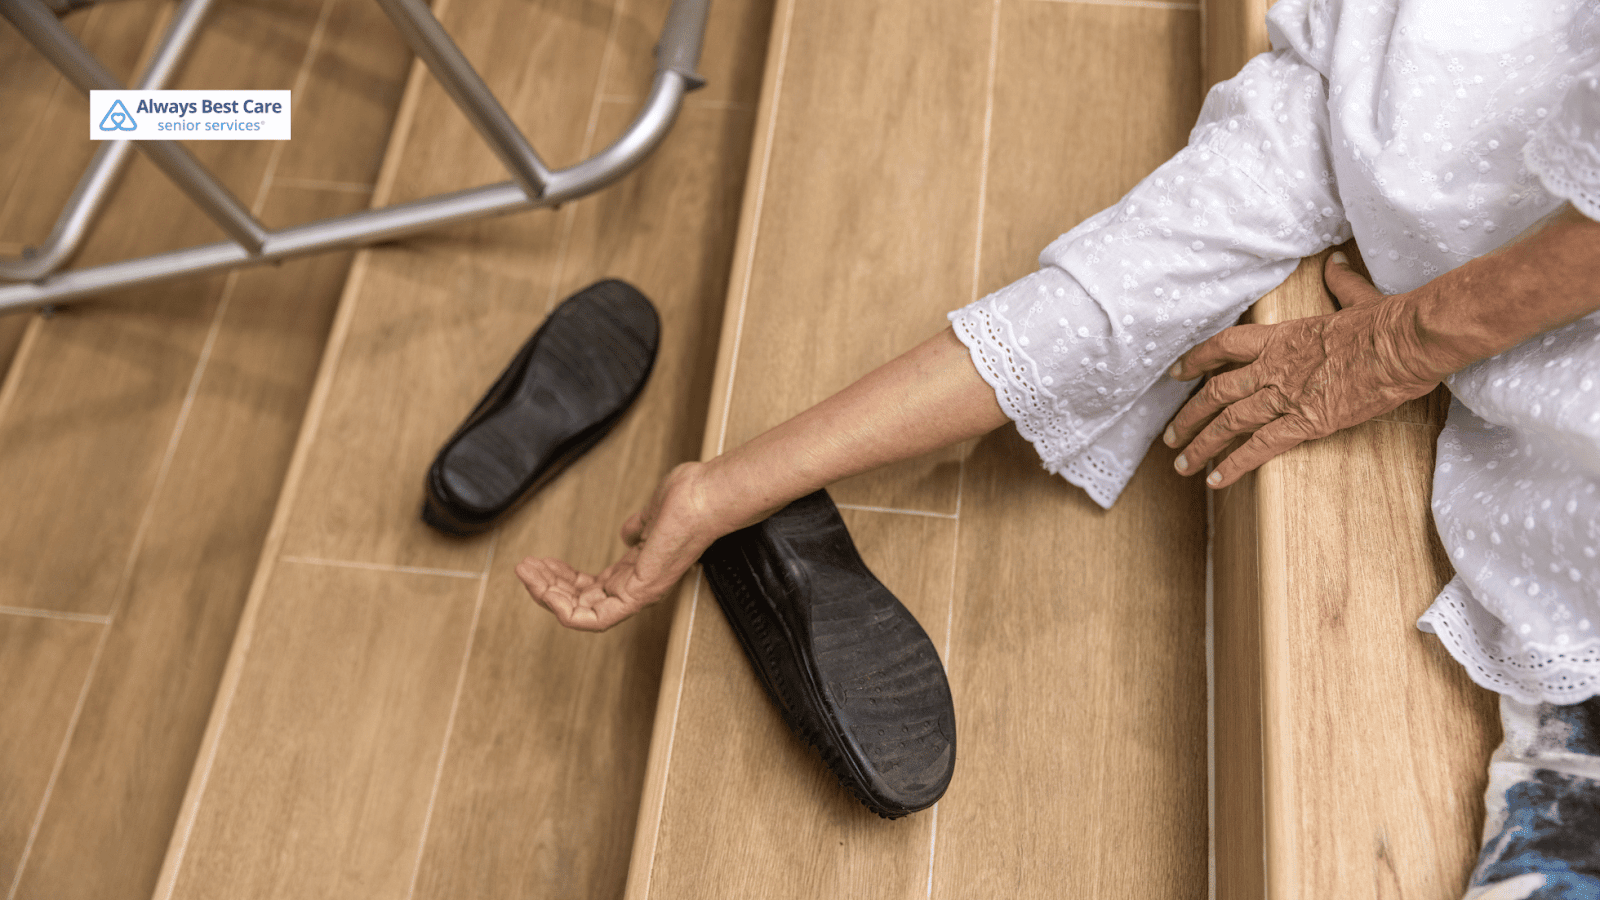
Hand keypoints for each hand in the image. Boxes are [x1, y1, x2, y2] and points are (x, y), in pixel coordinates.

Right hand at [515, 461, 775, 630]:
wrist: (709, 496)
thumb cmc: (691, 498)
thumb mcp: (655, 515)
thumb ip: (641, 527)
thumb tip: (630, 532)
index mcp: (640, 571)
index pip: (593, 588)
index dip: (562, 578)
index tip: (540, 562)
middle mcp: (638, 587)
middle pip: (582, 601)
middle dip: (548, 587)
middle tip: (524, 567)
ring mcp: (640, 594)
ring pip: (582, 612)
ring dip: (548, 594)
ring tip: (525, 572)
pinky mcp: (640, 594)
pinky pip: (593, 617)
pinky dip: (561, 604)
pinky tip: (541, 584)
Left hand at [1162, 252, 1448, 488]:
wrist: (1407, 342)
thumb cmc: (1387, 321)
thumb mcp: (1357, 297)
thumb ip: (1340, 283)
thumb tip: (1336, 263)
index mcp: (1282, 337)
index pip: (1224, 346)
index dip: (1196, 360)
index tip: (1176, 373)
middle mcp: (1274, 367)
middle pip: (1216, 392)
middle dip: (1189, 417)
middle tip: (1170, 436)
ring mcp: (1287, 395)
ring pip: (1230, 423)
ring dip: (1202, 445)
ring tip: (1182, 466)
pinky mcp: (1308, 422)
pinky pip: (1261, 447)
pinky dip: (1235, 465)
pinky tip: (1217, 480)